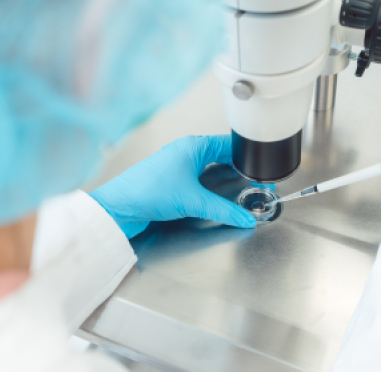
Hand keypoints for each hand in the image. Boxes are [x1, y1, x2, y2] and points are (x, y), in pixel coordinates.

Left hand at [90, 135, 256, 238]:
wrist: (119, 207)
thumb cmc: (149, 192)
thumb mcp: (194, 202)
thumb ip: (224, 210)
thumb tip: (244, 218)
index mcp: (194, 146)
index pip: (230, 145)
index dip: (248, 158)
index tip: (261, 171)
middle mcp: (186, 152)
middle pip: (222, 156)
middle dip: (238, 169)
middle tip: (256, 183)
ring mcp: (178, 166)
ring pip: (210, 168)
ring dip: (224, 178)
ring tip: (241, 189)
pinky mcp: (171, 181)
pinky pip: (199, 179)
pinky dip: (211, 187)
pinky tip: (217, 197)